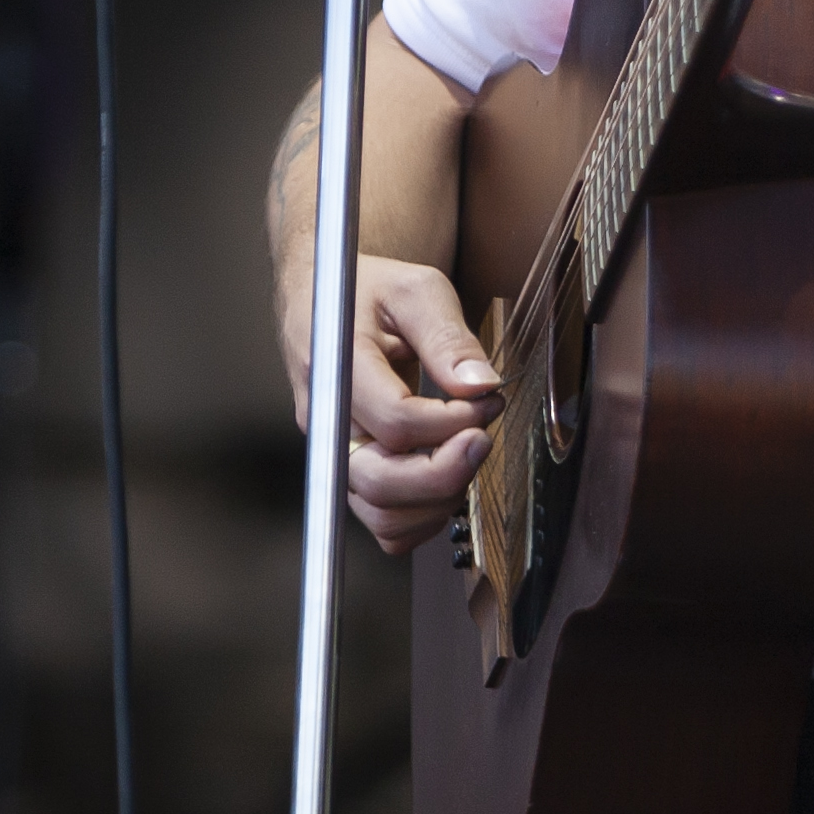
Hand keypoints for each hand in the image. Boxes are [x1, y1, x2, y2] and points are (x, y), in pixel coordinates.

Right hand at [278, 249, 498, 553]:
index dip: (451, 422)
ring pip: (382, 515)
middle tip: (482, 438)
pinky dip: (421, 516)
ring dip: (438, 497)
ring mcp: (336, 453)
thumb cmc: (369, 291)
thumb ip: (448, 336)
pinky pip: (382, 523)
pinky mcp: (349, 472)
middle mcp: (328, 422)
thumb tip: (479, 384)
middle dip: (447, 471)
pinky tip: (446, 477)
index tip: (486, 401)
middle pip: (381, 481)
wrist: (326, 298)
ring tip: (466, 455)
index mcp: (337, 367)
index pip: (394, 421)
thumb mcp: (415, 289)